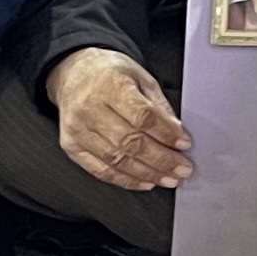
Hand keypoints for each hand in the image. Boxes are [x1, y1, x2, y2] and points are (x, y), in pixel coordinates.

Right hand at [47, 47, 192, 192]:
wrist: (73, 74)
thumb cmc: (109, 74)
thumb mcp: (140, 77)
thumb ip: (158, 105)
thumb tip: (176, 132)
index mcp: (109, 85)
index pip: (142, 116)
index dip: (166, 133)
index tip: (185, 144)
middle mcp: (89, 108)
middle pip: (130, 142)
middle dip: (161, 160)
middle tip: (182, 170)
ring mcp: (78, 130)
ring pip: (117, 160)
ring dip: (147, 174)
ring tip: (168, 179)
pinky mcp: (71, 146)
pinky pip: (101, 170)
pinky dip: (126, 180)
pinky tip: (145, 182)